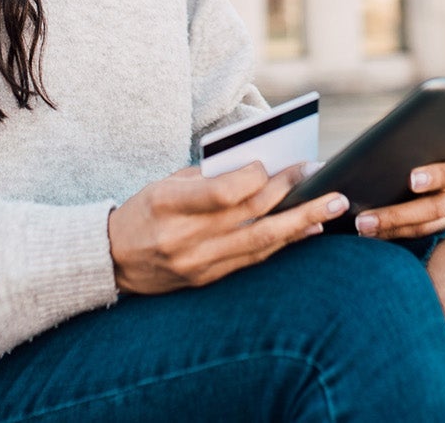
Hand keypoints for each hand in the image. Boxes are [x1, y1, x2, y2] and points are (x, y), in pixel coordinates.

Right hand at [107, 162, 348, 293]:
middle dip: (293, 194)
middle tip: (324, 178)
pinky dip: (284, 243)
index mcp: (168, 202)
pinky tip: (308, 230)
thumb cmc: (144, 210)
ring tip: (331, 206)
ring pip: (261, 240)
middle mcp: (184, 236)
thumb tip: (261, 168)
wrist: (113, 259)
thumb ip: (209, 177)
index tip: (275, 164)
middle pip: (251, 215)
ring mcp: (197, 263)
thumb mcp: (166, 182)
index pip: (223, 192)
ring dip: (301, 223)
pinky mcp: (206, 279)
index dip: (255, 177)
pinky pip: (253, 259)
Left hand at [353, 125, 444, 239]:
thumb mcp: (389, 137)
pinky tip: (365, 232)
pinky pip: (421, 230)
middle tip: (413, 178)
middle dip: (441, 174)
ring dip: (399, 214)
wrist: (363, 183)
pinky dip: (392, 230)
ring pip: (438, 208)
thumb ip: (403, 133)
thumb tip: (404, 138)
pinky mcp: (442, 223)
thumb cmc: (379, 150)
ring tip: (364, 220)